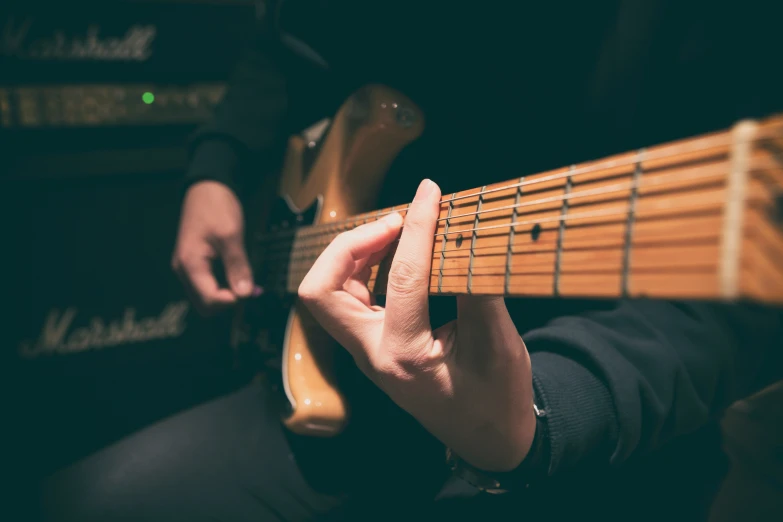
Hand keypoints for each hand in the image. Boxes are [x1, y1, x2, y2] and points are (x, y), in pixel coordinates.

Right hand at [172, 181, 254, 314]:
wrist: (206, 187)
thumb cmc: (216, 207)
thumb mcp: (231, 235)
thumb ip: (238, 267)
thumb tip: (245, 294)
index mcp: (190, 264)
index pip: (209, 299)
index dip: (232, 301)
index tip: (253, 291)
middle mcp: (184, 270)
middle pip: (205, 305)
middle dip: (229, 303)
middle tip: (252, 290)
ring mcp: (187, 268)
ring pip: (206, 297)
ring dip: (228, 296)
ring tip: (249, 284)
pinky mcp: (194, 264)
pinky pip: (207, 286)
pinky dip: (224, 287)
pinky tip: (240, 278)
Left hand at [298, 179, 535, 471]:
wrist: (489, 438)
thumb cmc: (496, 399)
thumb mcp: (499, 346)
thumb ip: (479, 291)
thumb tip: (465, 236)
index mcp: (404, 355)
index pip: (402, 277)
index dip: (419, 226)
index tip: (430, 192)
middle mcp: (372, 354)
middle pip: (321, 292)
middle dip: (349, 245)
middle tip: (396, 221)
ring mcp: (366, 351)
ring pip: (328, 294)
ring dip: (352, 254)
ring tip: (396, 229)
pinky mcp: (372, 345)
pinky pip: (348, 299)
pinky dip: (363, 268)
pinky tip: (394, 253)